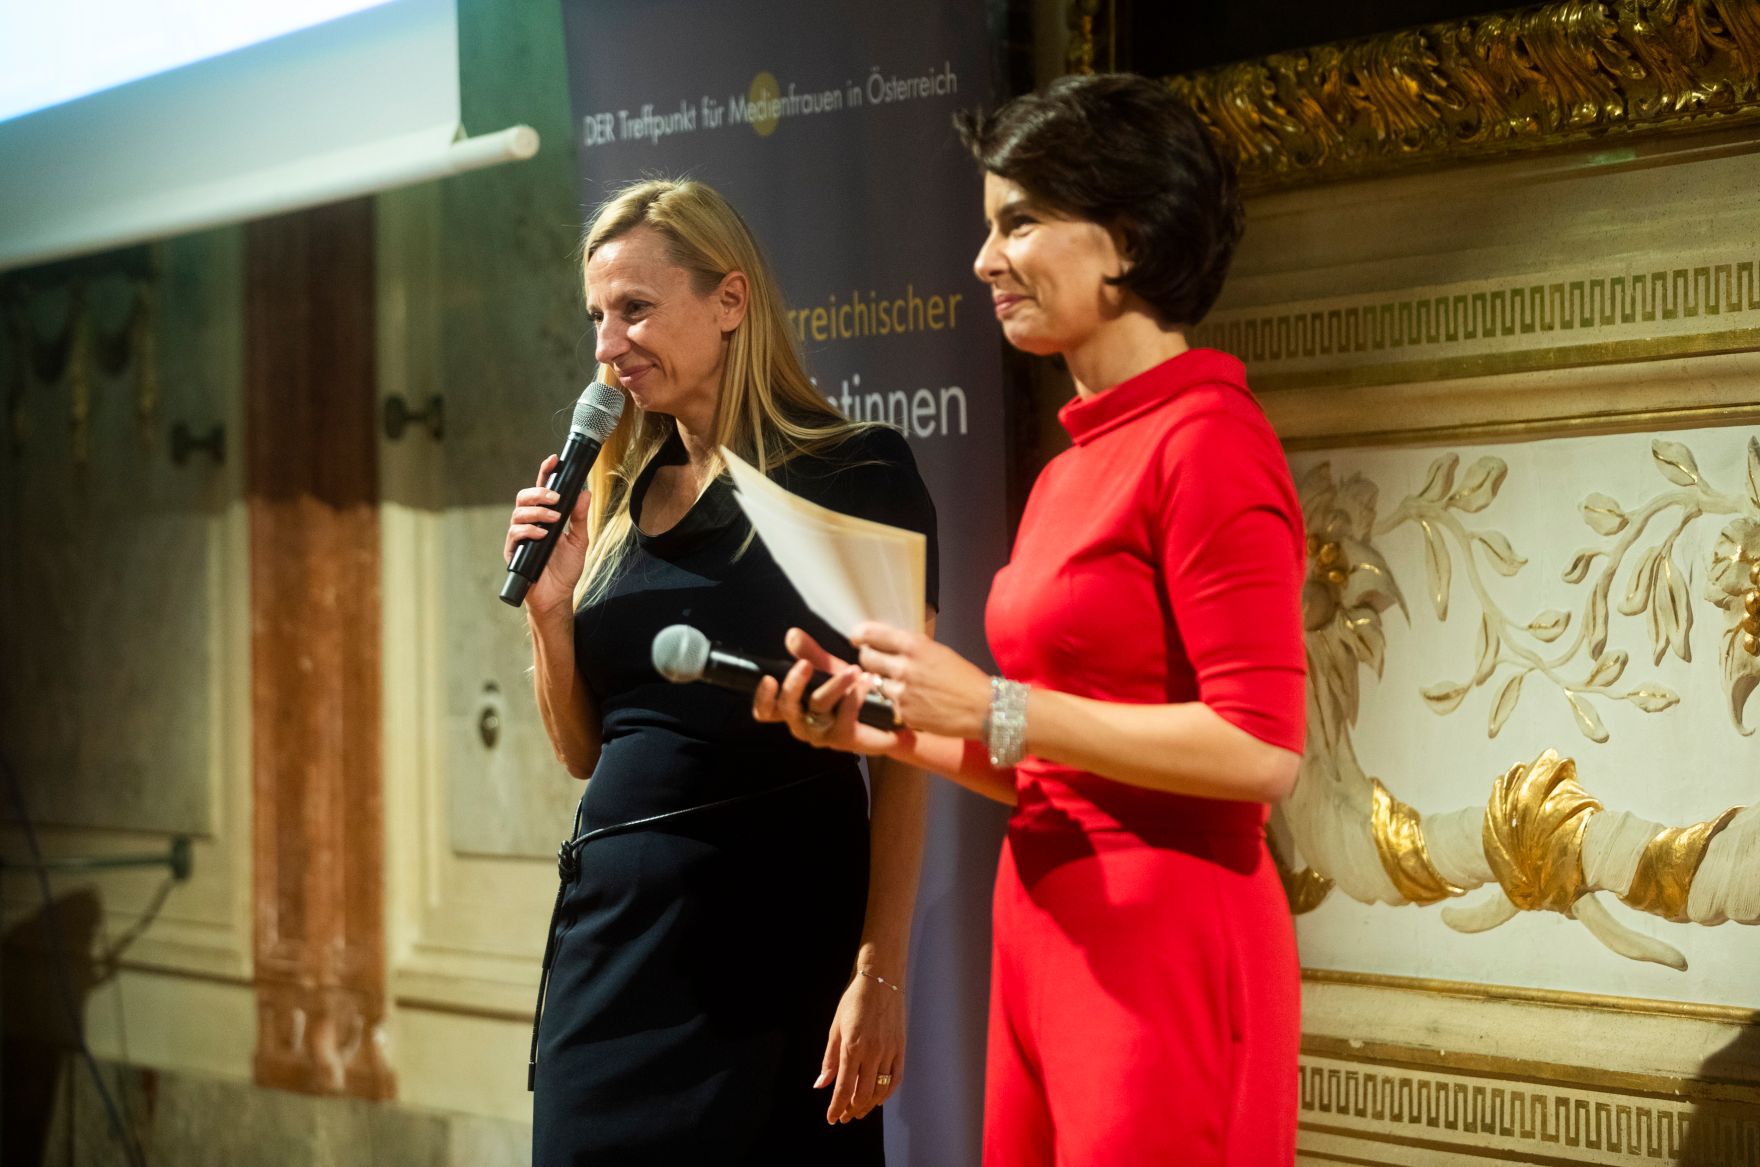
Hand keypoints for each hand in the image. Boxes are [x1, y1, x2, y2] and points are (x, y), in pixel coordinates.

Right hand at [504, 454, 592, 615]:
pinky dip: (529, 531)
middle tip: (556, 499)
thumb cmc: (565, 569)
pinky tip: (542, 534)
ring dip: (537, 512)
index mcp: (544, 517)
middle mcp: (529, 523)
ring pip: (518, 512)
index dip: (545, 473)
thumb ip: (581, 517)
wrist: (557, 595)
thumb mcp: (580, 540)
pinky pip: (515, 534)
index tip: (554, 460)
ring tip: (554, 519)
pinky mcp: (513, 551)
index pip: (542, 490)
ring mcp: (519, 537)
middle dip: (539, 493)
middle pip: (524, 497)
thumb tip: (585, 493)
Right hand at [753, 629, 908, 756]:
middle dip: (794, 684)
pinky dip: (855, 697)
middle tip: (805, 664)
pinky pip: (844, 718)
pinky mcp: (844, 740)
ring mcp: (821, 735)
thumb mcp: (828, 669)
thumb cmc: (851, 693)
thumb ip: (809, 653)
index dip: (763, 698)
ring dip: (834, 685)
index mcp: (793, 708)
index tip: (769, 679)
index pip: (766, 710)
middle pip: (787, 707)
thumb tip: (792, 634)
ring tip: (853, 670)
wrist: (886, 714)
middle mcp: (802, 724)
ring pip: (818, 707)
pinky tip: (867, 682)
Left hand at [816, 972, 905, 1122]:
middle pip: (863, 1094)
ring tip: (858, 1110)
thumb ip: (829, 1059)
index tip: (831, 1119)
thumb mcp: (835, 1027)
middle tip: (844, 1116)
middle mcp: (872, 1052)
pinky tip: (878, 1098)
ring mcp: (889, 1051)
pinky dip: (887, 1092)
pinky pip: (896, 1078)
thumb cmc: (854, 1000)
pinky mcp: (900, 1048)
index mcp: (852, 1047)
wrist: (880, 979)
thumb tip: (820, 1084)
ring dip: (868, 1105)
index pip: (843, 1088)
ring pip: (880, 1090)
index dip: (836, 1107)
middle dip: (851, 1110)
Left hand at [850, 622, 991, 739]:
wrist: (982, 708)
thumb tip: (889, 644)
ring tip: (900, 686)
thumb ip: (912, 648)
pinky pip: (887, 704)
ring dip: (882, 683)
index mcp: (915, 646)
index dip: (860, 635)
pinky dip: (894, 702)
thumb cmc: (964, 678)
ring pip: (875, 683)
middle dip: (869, 659)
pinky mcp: (902, 713)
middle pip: (867, 659)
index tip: (856, 638)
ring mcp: (901, 692)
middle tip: (876, 662)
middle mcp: (904, 667)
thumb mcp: (939, 652)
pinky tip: (911, 702)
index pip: (873, 634)